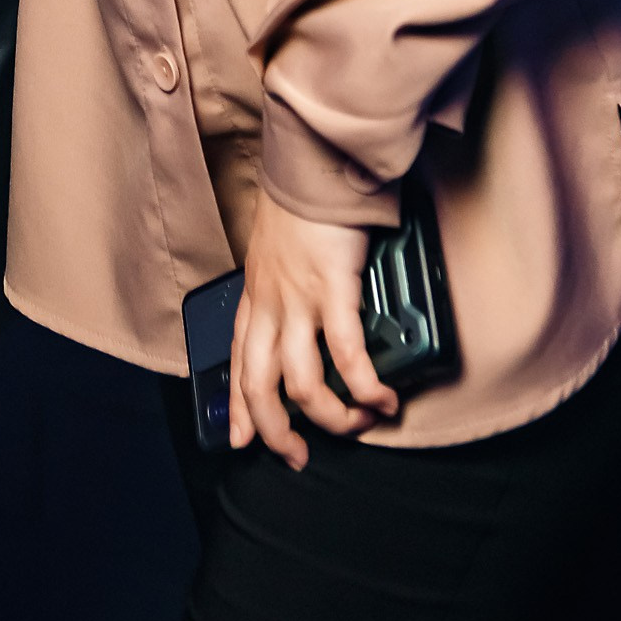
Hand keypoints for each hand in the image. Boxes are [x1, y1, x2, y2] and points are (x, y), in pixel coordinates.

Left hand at [229, 190, 399, 464]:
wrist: (312, 164)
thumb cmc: (300, 201)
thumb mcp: (275, 249)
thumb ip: (284, 282)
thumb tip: (303, 303)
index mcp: (255, 296)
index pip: (238, 363)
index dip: (238, 408)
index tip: (242, 440)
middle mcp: (270, 306)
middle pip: (260, 387)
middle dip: (276, 432)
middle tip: (297, 456)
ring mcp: (298, 302)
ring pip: (301, 385)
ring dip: (331, 418)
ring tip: (357, 424)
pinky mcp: (332, 293)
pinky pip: (346, 358)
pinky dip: (364, 387)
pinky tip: (382, 399)